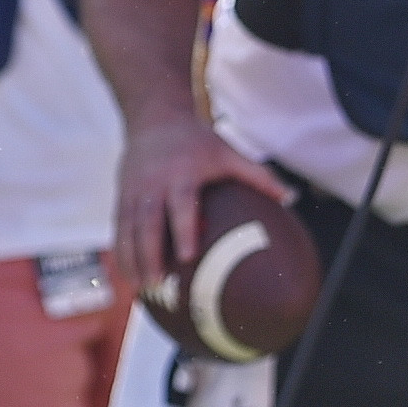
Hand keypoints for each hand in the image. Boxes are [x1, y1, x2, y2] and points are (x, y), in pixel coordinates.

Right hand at [114, 113, 292, 296]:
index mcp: (181, 173)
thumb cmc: (198, 140)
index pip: (181, 205)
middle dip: (149, 254)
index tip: (187, 257)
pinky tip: (127, 275)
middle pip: (147, 222)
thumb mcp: (227, 151)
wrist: (155, 117)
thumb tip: (290, 197)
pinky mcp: (122, 196)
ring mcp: (134, 190)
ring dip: (131, 260)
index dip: (183, 230)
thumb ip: (257, 175)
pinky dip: (120, 253)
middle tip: (157, 284)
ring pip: (128, 229)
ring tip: (141, 289)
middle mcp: (154, 183)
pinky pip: (118, 228)